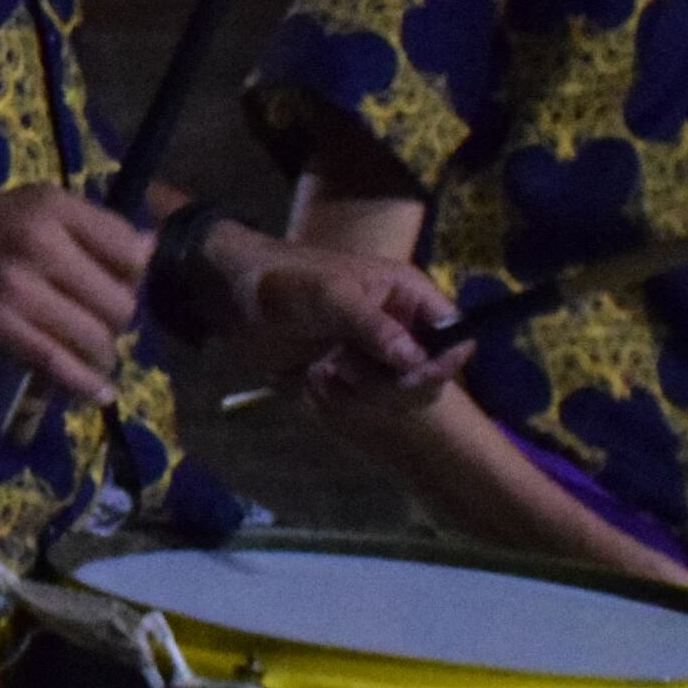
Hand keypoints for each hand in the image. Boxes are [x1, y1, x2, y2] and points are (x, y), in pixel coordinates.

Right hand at [0, 188, 148, 401]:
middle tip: (98, 330)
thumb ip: (84, 228)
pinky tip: (96, 392)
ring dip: (100, 356)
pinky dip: (84, 383)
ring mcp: (18, 285)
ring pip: (95, 336)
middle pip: (120, 301)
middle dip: (117, 324)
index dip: (132, 278)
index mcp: (52, 205)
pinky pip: (59, 363)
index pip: (130, 249)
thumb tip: (149, 250)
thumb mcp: (24, 209)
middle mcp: (41, 240)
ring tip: (90, 360)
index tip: (114, 289)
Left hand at [212, 225, 455, 394]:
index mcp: (407, 295)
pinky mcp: (350, 379)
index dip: (443, 361)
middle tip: (346, 369)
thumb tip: (415, 361)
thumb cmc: (282, 281)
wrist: (232, 299)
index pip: (455, 335)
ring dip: (357, 395)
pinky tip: (311, 382)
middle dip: (391, 385)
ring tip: (322, 372)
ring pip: (396, 399)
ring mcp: (375, 357)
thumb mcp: (328, 296)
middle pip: (430, 377)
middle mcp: (400, 327)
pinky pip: (363, 407)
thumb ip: (373, 327)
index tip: (411, 377)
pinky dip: (337, 402)